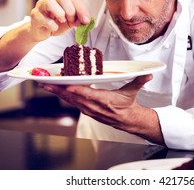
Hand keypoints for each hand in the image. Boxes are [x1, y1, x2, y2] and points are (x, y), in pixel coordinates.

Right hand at [30, 0, 90, 41]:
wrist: (43, 32)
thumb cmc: (58, 23)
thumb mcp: (72, 21)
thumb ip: (79, 19)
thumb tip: (85, 20)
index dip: (81, 9)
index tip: (86, 20)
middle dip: (70, 10)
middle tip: (72, 20)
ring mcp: (40, 5)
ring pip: (49, 2)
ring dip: (59, 13)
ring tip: (62, 21)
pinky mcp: (34, 15)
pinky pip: (43, 18)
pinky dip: (51, 25)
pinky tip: (54, 28)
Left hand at [40, 74, 164, 144]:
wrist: (127, 121)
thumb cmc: (127, 105)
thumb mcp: (133, 91)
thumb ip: (139, 81)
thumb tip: (148, 73)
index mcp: (104, 101)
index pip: (87, 95)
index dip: (75, 90)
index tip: (64, 85)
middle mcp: (94, 106)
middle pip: (73, 97)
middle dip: (58, 90)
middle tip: (45, 82)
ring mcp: (89, 110)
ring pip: (70, 100)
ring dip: (57, 93)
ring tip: (46, 85)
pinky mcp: (87, 110)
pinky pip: (73, 103)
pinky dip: (64, 96)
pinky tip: (56, 90)